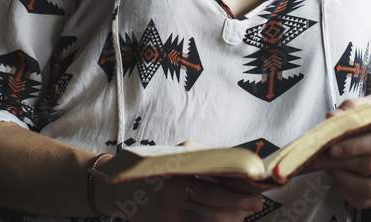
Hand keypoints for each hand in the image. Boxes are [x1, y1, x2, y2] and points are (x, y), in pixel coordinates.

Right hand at [95, 156, 265, 221]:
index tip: (255, 194)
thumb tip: (230, 160)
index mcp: (175, 179)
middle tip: (255, 206)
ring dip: (226, 220)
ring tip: (241, 214)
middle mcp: (171, 201)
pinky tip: (223, 221)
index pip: (211, 191)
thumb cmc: (150, 168)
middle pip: (211, 211)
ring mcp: (166, 218)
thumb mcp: (171, 155)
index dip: (235, 196)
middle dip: (237, 210)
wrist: (115, 189)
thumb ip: (199, 156)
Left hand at [312, 94, 370, 209]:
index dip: (355, 146)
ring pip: (369, 189)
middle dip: (342, 162)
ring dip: (342, 179)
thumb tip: (333, 117)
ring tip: (328, 168)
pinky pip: (367, 202)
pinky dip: (347, 192)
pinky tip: (338, 180)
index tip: (333, 146)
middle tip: (322, 158)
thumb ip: (356, 108)